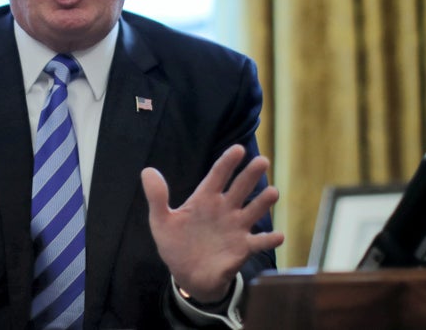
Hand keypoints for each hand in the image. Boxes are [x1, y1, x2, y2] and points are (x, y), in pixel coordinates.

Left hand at [141, 144, 283, 302]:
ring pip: (253, 210)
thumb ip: (156, 197)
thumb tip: (147, 171)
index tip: (238, 149)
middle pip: (240, 187)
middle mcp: (224, 209)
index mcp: (205, 199)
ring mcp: (236, 228)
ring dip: (263, 202)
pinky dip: (268, 239)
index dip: (227, 162)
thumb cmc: (176, 245)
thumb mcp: (161, 221)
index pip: (218, 175)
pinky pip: (258, 242)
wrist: (187, 275)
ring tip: (273, 192)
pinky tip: (278, 235)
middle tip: (262, 161)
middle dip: (251, 174)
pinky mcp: (242, 248)